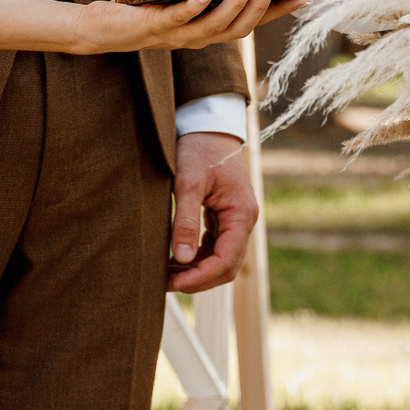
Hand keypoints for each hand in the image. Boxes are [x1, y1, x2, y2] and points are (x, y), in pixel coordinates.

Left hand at [63, 0, 300, 53]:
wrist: (102, 29)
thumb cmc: (141, 11)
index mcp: (207, 30)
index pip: (250, 23)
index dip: (277, 13)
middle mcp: (197, 37)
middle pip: (240, 28)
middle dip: (261, 5)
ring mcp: (178, 35)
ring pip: (216, 25)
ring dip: (237, 3)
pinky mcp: (155, 27)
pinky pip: (179, 18)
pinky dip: (195, 7)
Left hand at [167, 130, 257, 292]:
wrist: (207, 126)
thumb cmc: (199, 149)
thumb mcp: (187, 183)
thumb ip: (184, 221)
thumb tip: (181, 259)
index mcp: (242, 213)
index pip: (226, 260)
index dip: (200, 277)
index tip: (173, 283)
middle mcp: (244, 221)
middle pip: (226, 266)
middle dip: (198, 279)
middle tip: (165, 283)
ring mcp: (235, 220)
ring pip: (221, 259)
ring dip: (196, 271)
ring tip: (166, 273)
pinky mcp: (224, 217)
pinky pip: (214, 247)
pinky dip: (196, 257)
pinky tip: (174, 259)